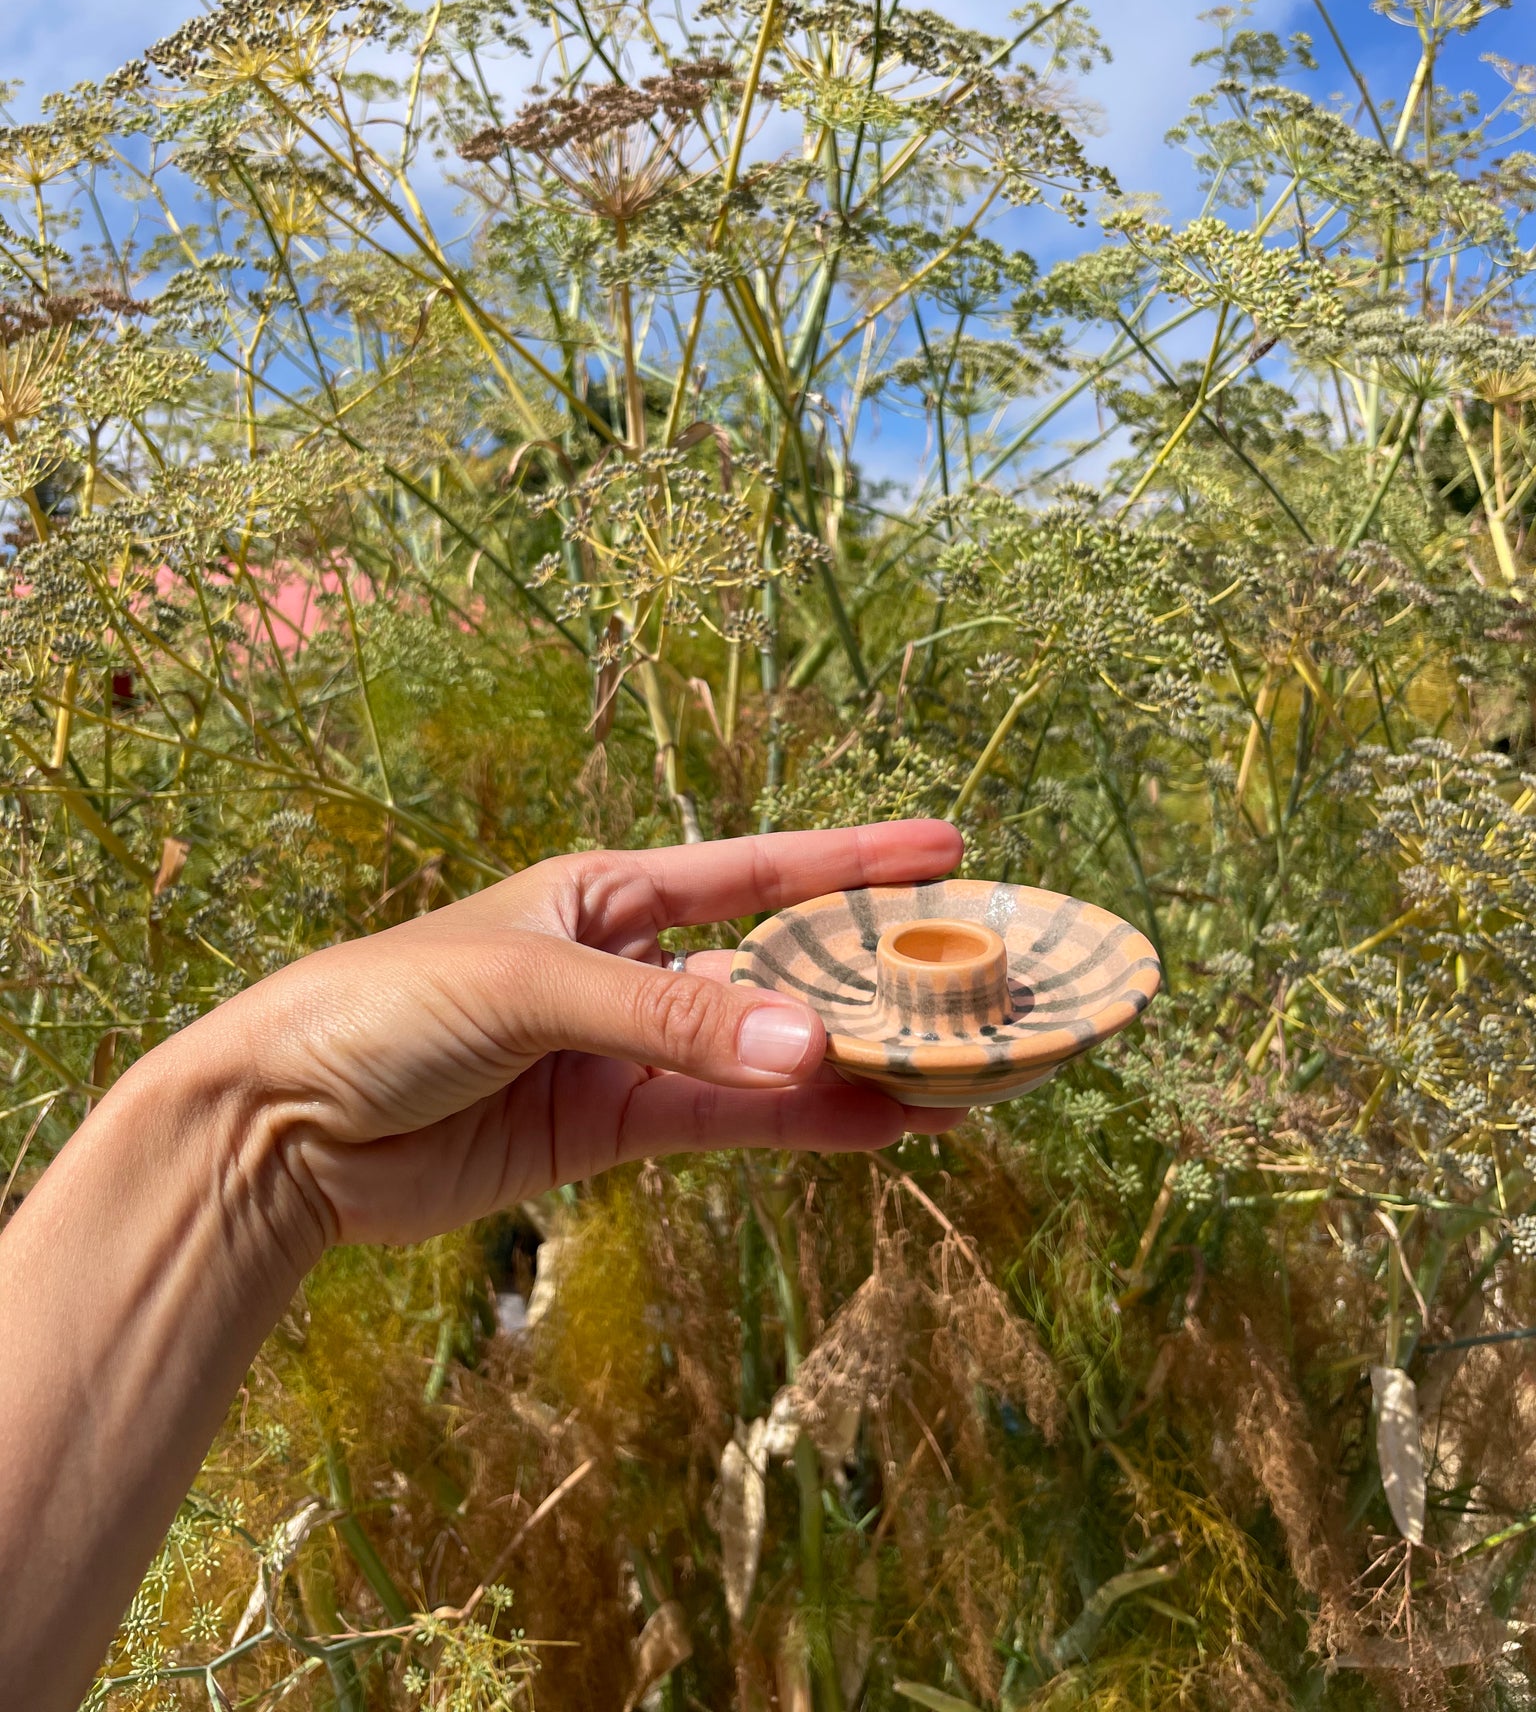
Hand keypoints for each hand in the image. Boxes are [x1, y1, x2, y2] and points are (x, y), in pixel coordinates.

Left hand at [193, 819, 965, 1249]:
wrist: (281, 1127)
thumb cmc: (386, 1007)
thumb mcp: (531, 986)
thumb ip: (672, 1018)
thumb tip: (813, 1046)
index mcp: (607, 892)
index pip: (757, 870)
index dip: (854, 857)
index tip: (950, 847)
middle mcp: (631, 965)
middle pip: (778, 966)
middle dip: (873, 974)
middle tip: (983, 985)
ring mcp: (625, 1053)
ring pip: (766, 1054)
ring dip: (854, 1064)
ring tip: (959, 1074)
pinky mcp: (608, 1131)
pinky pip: (726, 1124)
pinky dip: (797, 1127)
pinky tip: (875, 1127)